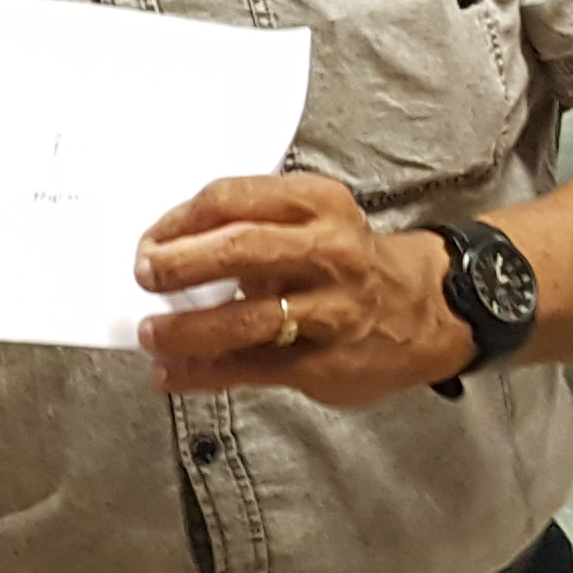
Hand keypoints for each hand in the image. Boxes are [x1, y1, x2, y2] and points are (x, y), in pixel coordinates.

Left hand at [135, 173, 476, 407]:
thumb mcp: (315, 219)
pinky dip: (203, 372)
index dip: (180, 220)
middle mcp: (328, 252)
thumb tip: (172, 246)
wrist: (427, 309)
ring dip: (186, 328)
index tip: (151, 239)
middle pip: (239, 251)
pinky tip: (173, 373)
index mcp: (317, 204)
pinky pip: (252, 367)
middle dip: (179, 264)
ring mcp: (330, 310)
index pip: (232, 199)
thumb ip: (254, 225)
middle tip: (146, 275)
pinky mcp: (325, 361)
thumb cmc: (353, 261)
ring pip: (245, 318)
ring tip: (152, 333)